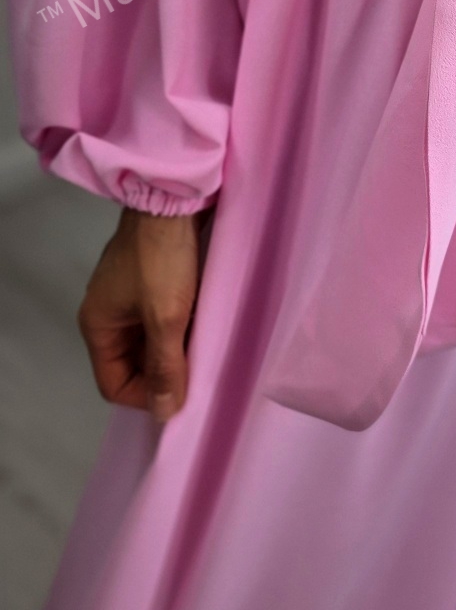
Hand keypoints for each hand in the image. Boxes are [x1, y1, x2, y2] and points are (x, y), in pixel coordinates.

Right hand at [78, 206, 208, 421]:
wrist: (172, 196)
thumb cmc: (162, 260)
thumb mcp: (165, 318)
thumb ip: (165, 367)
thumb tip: (163, 413)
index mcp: (98, 325)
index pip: (113, 384)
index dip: (144, 396)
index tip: (179, 393)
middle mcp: (108, 314)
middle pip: (132, 364)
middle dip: (163, 373)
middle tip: (198, 376)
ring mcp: (128, 296)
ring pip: (149, 342)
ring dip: (174, 350)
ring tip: (205, 354)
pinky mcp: (149, 280)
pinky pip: (160, 319)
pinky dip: (179, 328)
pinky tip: (203, 329)